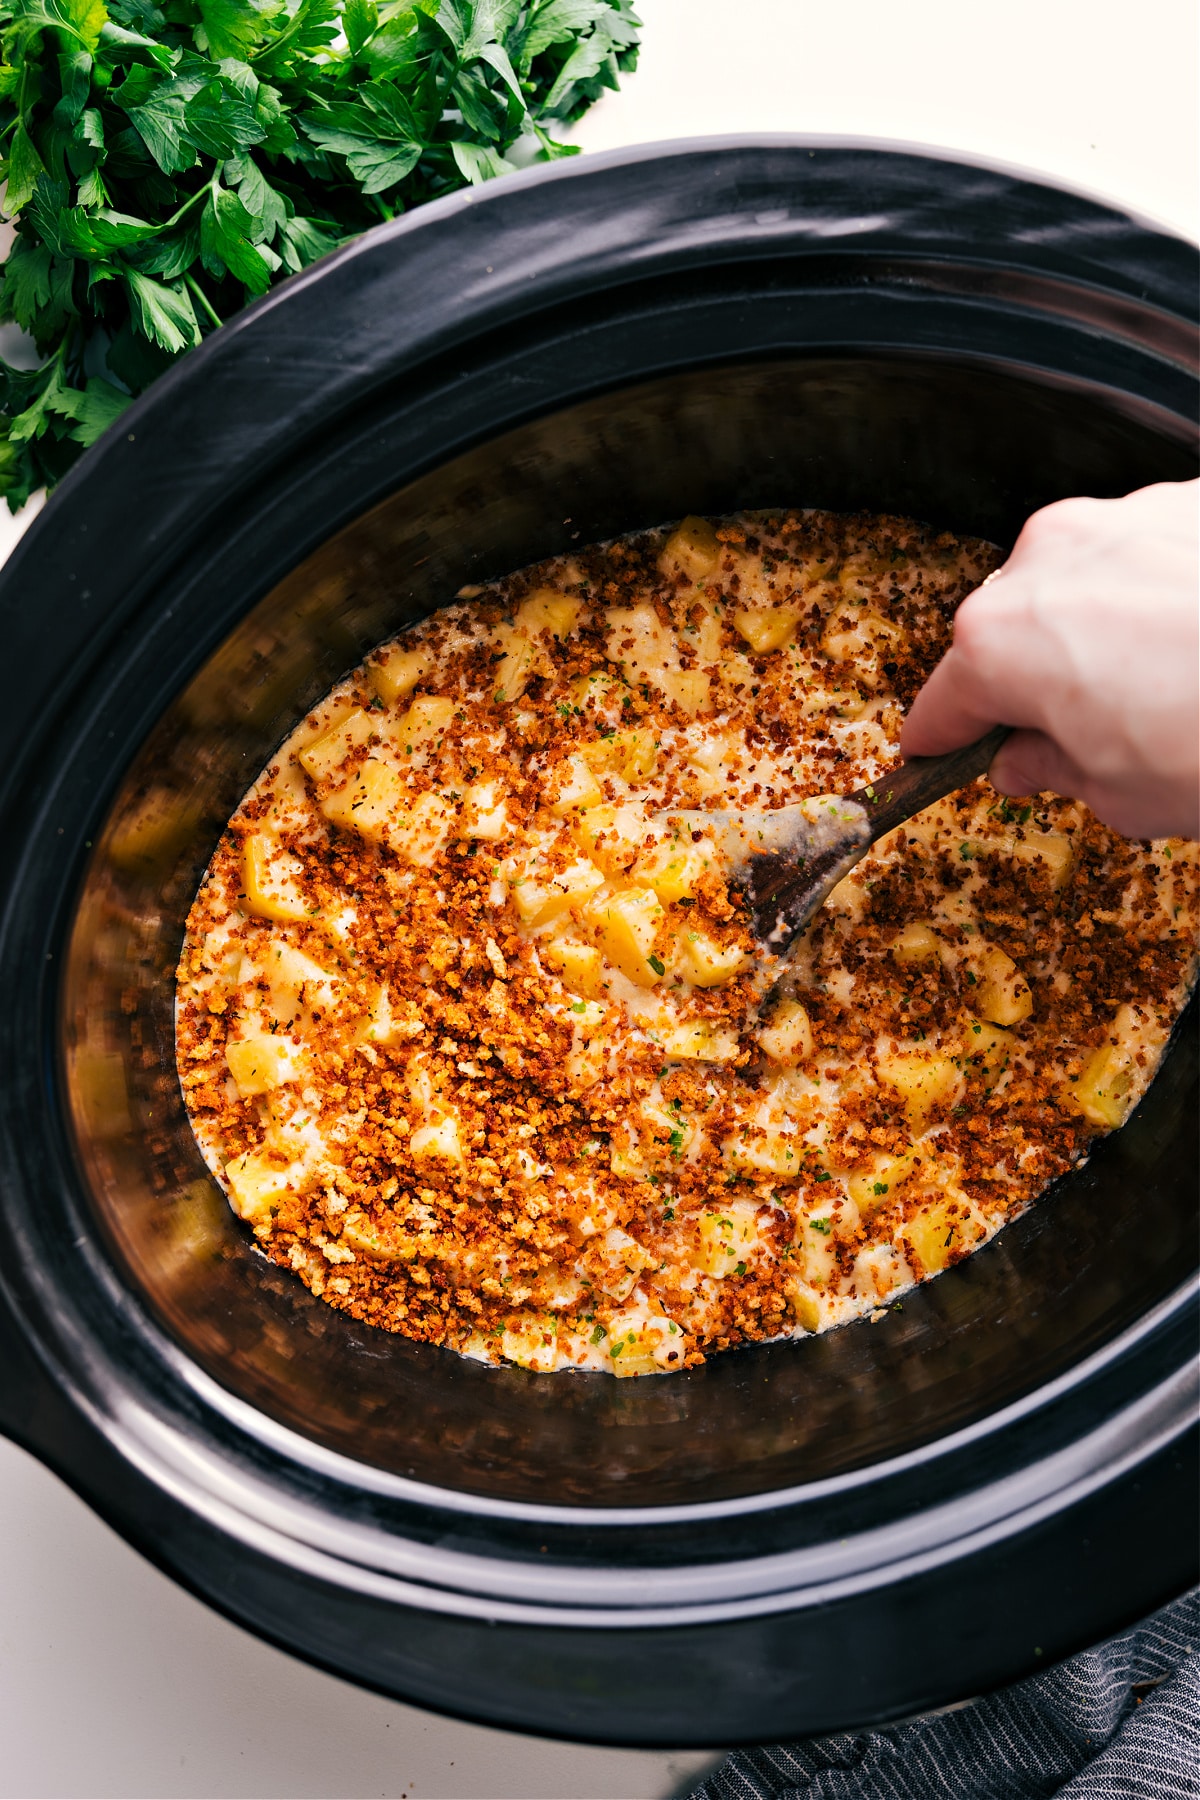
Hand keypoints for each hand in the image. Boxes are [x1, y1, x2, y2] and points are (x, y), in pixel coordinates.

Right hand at [901, 480, 1199, 839]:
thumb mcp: (1127, 793)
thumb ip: (1057, 772)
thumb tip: (1031, 761)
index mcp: (1005, 639)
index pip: (944, 700)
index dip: (941, 739)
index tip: (936, 754)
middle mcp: (1050, 560)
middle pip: (1011, 631)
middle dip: (1034, 682)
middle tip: (1079, 740)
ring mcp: (1124, 520)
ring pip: (1084, 586)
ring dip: (1103, 635)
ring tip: (1167, 693)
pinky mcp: (1192, 502)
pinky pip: (1151, 558)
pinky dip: (1164, 600)